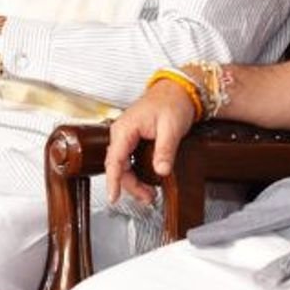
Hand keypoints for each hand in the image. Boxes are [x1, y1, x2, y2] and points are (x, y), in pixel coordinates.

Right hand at [105, 80, 196, 205]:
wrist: (177, 90)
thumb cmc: (172, 102)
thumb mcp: (171, 128)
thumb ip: (165, 150)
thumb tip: (161, 171)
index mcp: (126, 128)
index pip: (115, 159)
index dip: (113, 181)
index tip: (113, 197)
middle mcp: (121, 132)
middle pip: (118, 166)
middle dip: (130, 185)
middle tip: (148, 198)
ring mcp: (126, 135)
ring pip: (123, 165)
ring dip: (133, 181)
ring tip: (149, 194)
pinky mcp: (132, 138)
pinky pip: (128, 160)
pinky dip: (136, 173)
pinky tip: (147, 180)